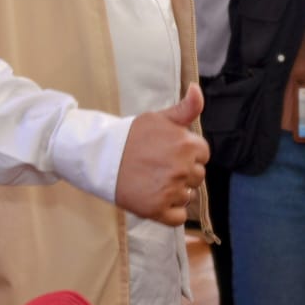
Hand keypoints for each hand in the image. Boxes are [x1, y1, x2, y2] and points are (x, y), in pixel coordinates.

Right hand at [116, 85, 208, 225]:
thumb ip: (185, 108)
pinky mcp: (157, 210)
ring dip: (176, 192)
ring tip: (154, 181)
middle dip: (183, 172)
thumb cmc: (131, 135)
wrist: (100, 157)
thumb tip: (196, 88)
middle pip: (198, 176)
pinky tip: (156, 198)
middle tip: (159, 167)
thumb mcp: (159, 118)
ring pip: (188, 196)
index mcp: (188, 145)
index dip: (188, 154)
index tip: (170, 153)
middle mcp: (183, 168)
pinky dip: (171, 211)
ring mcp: (171, 190)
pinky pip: (179, 216)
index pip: (203, 154)